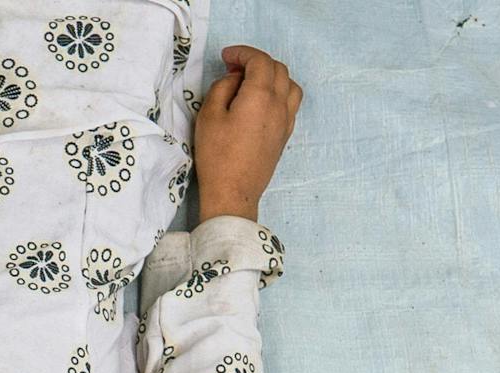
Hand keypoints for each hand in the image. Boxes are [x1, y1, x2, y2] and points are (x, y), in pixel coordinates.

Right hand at [190, 46, 302, 219]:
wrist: (233, 192)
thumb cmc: (217, 156)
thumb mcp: (208, 115)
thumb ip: (222, 88)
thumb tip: (235, 80)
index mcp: (260, 95)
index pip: (259, 60)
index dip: (243, 53)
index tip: (226, 57)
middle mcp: (279, 104)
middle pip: (277, 68)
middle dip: (256, 62)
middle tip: (234, 69)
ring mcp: (286, 120)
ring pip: (290, 84)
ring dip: (272, 76)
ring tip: (253, 83)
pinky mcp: (285, 134)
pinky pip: (291, 102)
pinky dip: (279, 92)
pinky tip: (263, 102)